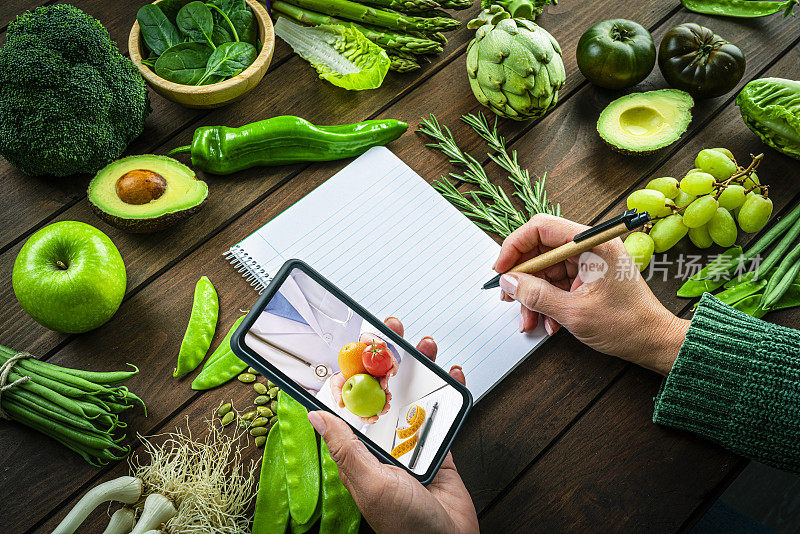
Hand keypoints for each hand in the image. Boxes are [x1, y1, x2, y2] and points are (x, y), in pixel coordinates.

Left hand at [308, 317, 478, 533]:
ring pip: (413, 394)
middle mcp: (383, 440)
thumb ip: (345, 446)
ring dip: (419, 367)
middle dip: (386, 359)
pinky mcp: (438, 446)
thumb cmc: (404, 525)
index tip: (352, 345)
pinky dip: (448, 390)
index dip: (351, 372)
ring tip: (424, 345)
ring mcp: (411, 441)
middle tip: (390, 331)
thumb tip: (314, 414)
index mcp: (359, 447)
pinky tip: (451, 372)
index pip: (349, 401)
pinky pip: (442, 411)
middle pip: (383, 390)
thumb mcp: (369, 481)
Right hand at [330, 370, 392, 424]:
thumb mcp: (335, 388)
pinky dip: (384, 385)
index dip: (370, 419)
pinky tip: (385, 386)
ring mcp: (371, 390)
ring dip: (387, 398)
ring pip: (381, 397)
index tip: (375, 418)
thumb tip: (341, 406)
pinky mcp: (375, 381)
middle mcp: (366, 398)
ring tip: (388, 397)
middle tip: (386, 408)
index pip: (364, 415)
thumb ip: (337, 396)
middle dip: (383, 410)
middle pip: (376, 408)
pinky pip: (381, 384)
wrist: (343, 367)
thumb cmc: (339, 380)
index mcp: (357, 404)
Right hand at [495, 214, 689, 375]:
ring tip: (529, 320)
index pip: (541, 227)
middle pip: (540, 249)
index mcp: (592, 243)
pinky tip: (547, 322)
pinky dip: (546, 301)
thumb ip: (537, 295)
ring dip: (533, 296)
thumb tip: (509, 283)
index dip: (515, 246)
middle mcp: (590, 246)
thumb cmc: (627, 325)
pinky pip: (556, 283)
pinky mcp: (587, 276)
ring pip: (545, 270)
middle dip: (522, 277)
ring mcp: (588, 261)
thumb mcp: (574, 312)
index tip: (502, 269)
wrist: (653, 341)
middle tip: (508, 297)